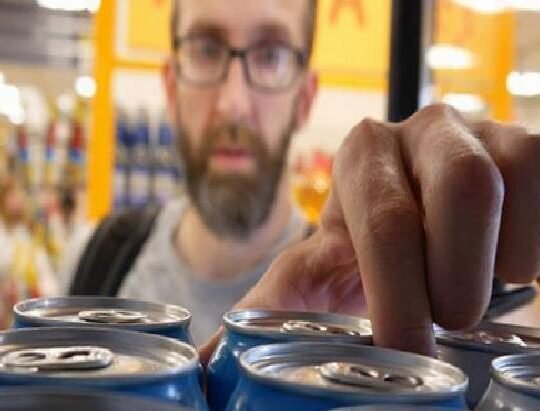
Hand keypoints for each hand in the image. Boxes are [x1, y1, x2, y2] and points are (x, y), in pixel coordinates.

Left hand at [199, 104, 539, 361]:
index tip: (407, 352)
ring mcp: (480, 130)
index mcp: (363, 158)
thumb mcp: (318, 271)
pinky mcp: (527, 144)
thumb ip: (275, 309)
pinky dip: (534, 242)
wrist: (425, 211)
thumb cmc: (365, 248)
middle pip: (462, 189)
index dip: (400, 295)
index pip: (384, 221)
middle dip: (460, 275)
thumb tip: (208, 366)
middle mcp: (420, 131)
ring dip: (501, 260)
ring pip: (511, 187)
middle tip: (451, 320)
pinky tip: (510, 262)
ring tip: (476, 290)